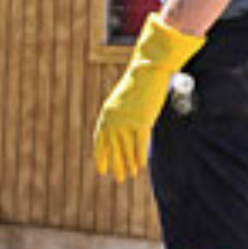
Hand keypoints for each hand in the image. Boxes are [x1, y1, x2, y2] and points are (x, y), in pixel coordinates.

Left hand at [93, 15, 204, 181]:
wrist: (148, 69)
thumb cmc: (138, 83)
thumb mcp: (124, 100)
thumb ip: (120, 116)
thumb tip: (123, 132)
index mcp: (106, 114)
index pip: (100, 140)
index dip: (101, 156)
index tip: (102, 169)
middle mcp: (114, 120)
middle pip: (113, 149)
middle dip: (115, 165)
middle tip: (118, 179)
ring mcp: (127, 122)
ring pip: (126, 149)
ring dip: (128, 164)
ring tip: (130, 175)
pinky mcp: (142, 122)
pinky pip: (140, 144)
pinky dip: (140, 156)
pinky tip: (141, 166)